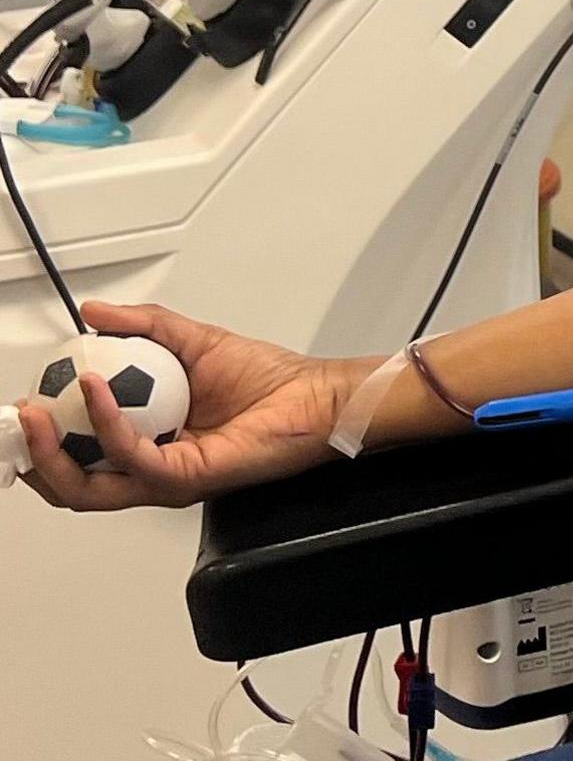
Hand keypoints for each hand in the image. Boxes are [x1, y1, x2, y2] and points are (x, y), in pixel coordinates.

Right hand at [14, 301, 374, 510]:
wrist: (314, 396)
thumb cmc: (267, 379)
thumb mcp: (190, 340)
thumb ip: (142, 326)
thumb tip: (94, 313)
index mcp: (146, 445)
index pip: (76, 457)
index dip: (38, 440)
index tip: (19, 404)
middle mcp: (151, 469)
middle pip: (70, 485)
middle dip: (30, 456)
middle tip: (16, 417)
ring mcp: (166, 479)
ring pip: (88, 488)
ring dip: (51, 451)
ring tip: (35, 411)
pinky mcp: (187, 477)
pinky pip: (133, 456)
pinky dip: (106, 422)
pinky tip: (93, 390)